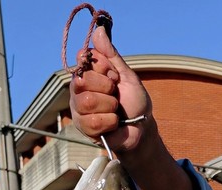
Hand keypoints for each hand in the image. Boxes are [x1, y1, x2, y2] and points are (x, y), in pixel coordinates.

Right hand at [70, 26, 151, 153]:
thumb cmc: (134, 102)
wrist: (142, 128)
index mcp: (88, 72)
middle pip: (83, 80)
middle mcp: (79, 88)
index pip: (83, 58)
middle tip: (116, 95)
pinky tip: (114, 123)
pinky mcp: (84, 127)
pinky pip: (93, 121)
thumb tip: (99, 29)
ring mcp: (79, 108)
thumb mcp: (127, 76)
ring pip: (87, 101)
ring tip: (116, 111)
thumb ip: (112, 55)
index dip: (103, 67)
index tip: (115, 76)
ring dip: (110, 106)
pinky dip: (110, 122)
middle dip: (107, 88)